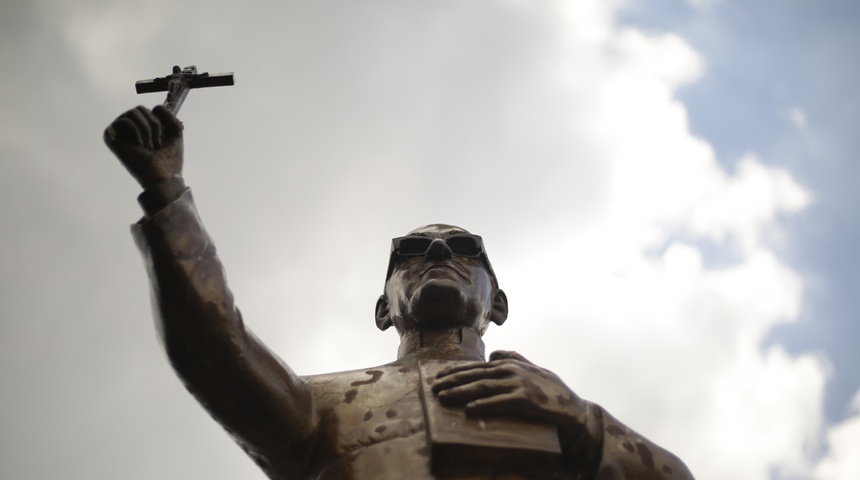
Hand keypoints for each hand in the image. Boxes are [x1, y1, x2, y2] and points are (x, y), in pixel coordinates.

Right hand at [104, 105, 183, 187]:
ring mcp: (119, 131)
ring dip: (146, 130)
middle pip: (141, 108)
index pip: (151, 109)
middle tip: (155, 145)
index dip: (161, 123)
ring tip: (148, 146)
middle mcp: (130, 127)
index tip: (163, 141)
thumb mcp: (175, 130)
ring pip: (133, 112)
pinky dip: (136, 132)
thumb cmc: (169, 157)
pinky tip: (139, 145)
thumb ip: (167, 114)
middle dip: (154, 126)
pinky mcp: (110, 135)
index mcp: (144, 126)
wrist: (163, 175)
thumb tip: (154, 107)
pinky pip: (124, 121)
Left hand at [432, 350, 587, 428]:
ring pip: (482, 387)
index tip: (439, 377)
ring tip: (443, 397)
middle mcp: (511, 370)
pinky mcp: (526, 399)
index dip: (456, 372)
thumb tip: (495, 353)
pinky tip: (469, 409)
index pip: (477, 367)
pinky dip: (484, 405)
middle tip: (433, 388)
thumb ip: (514, 358)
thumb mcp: (533, 369)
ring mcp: (519, 384)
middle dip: (451, 381)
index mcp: (510, 364)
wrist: (573, 409)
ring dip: (460, 392)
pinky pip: (500, 402)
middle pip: (475, 376)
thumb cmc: (551, 390)